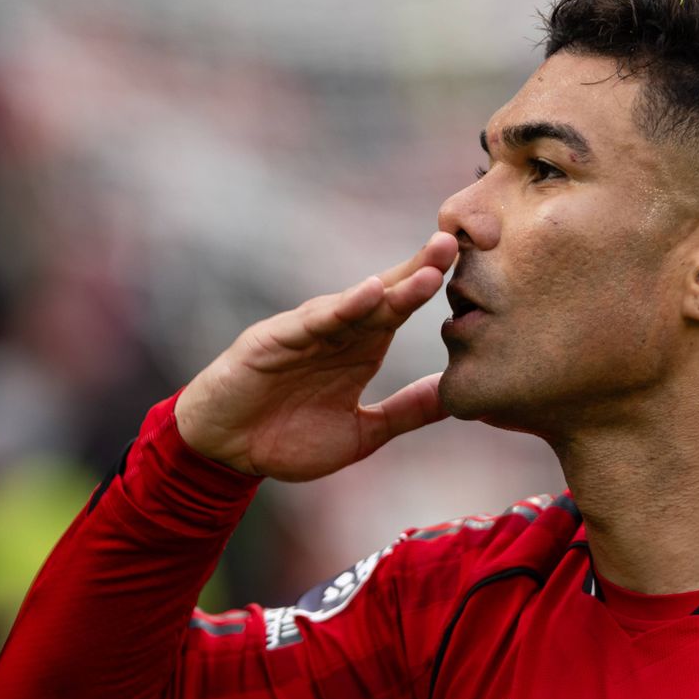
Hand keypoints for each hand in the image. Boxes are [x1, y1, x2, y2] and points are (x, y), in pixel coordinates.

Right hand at [173, 232, 458, 480]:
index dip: (433, 288)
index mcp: (362, 347)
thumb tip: (456, 394)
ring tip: (430, 270)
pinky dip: (341, 307)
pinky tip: (369, 292)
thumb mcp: (363, 433)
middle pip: (386, 294)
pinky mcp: (274, 340)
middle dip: (420, 269)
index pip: (403, 309)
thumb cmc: (287, 439)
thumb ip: (407, 411)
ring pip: (356, 303)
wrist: (225, 453)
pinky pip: (313, 321)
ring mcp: (307, 332)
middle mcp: (339, 332)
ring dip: (392, 286)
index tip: (472, 267)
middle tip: (456, 245)